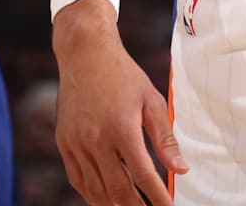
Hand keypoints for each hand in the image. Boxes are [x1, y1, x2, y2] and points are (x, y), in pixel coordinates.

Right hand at [52, 0, 186, 205]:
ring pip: (95, 189)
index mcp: (122, 128)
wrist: (85, 54)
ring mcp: (76, 143)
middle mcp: (96, 140)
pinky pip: (77, 178)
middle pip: (117, 189)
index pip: (142, 174)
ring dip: (113, 204)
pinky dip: (92, 193)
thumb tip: (181, 169)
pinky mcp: (64, 143)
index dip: (156, 196)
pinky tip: (105, 198)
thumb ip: (165, 138)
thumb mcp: (152, 100)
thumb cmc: (124, 75)